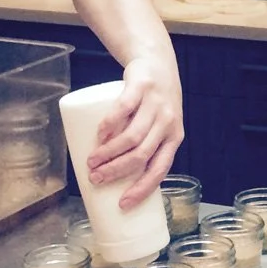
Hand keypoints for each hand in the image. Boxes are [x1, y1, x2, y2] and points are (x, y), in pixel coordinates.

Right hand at [86, 57, 183, 208]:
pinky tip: (99, 135)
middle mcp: (168, 122)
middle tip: (96, 178)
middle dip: (116, 172)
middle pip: (141, 155)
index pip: (160, 169)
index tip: (122, 204)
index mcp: (174, 137)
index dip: (142, 189)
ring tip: (91, 161)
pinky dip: (109, 125)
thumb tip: (116, 178)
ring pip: (132, 136)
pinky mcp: (141, 87)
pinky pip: (124, 109)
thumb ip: (145, 146)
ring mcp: (155, 104)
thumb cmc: (155, 103)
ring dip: (108, 153)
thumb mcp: (160, 125)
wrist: (156, 63)